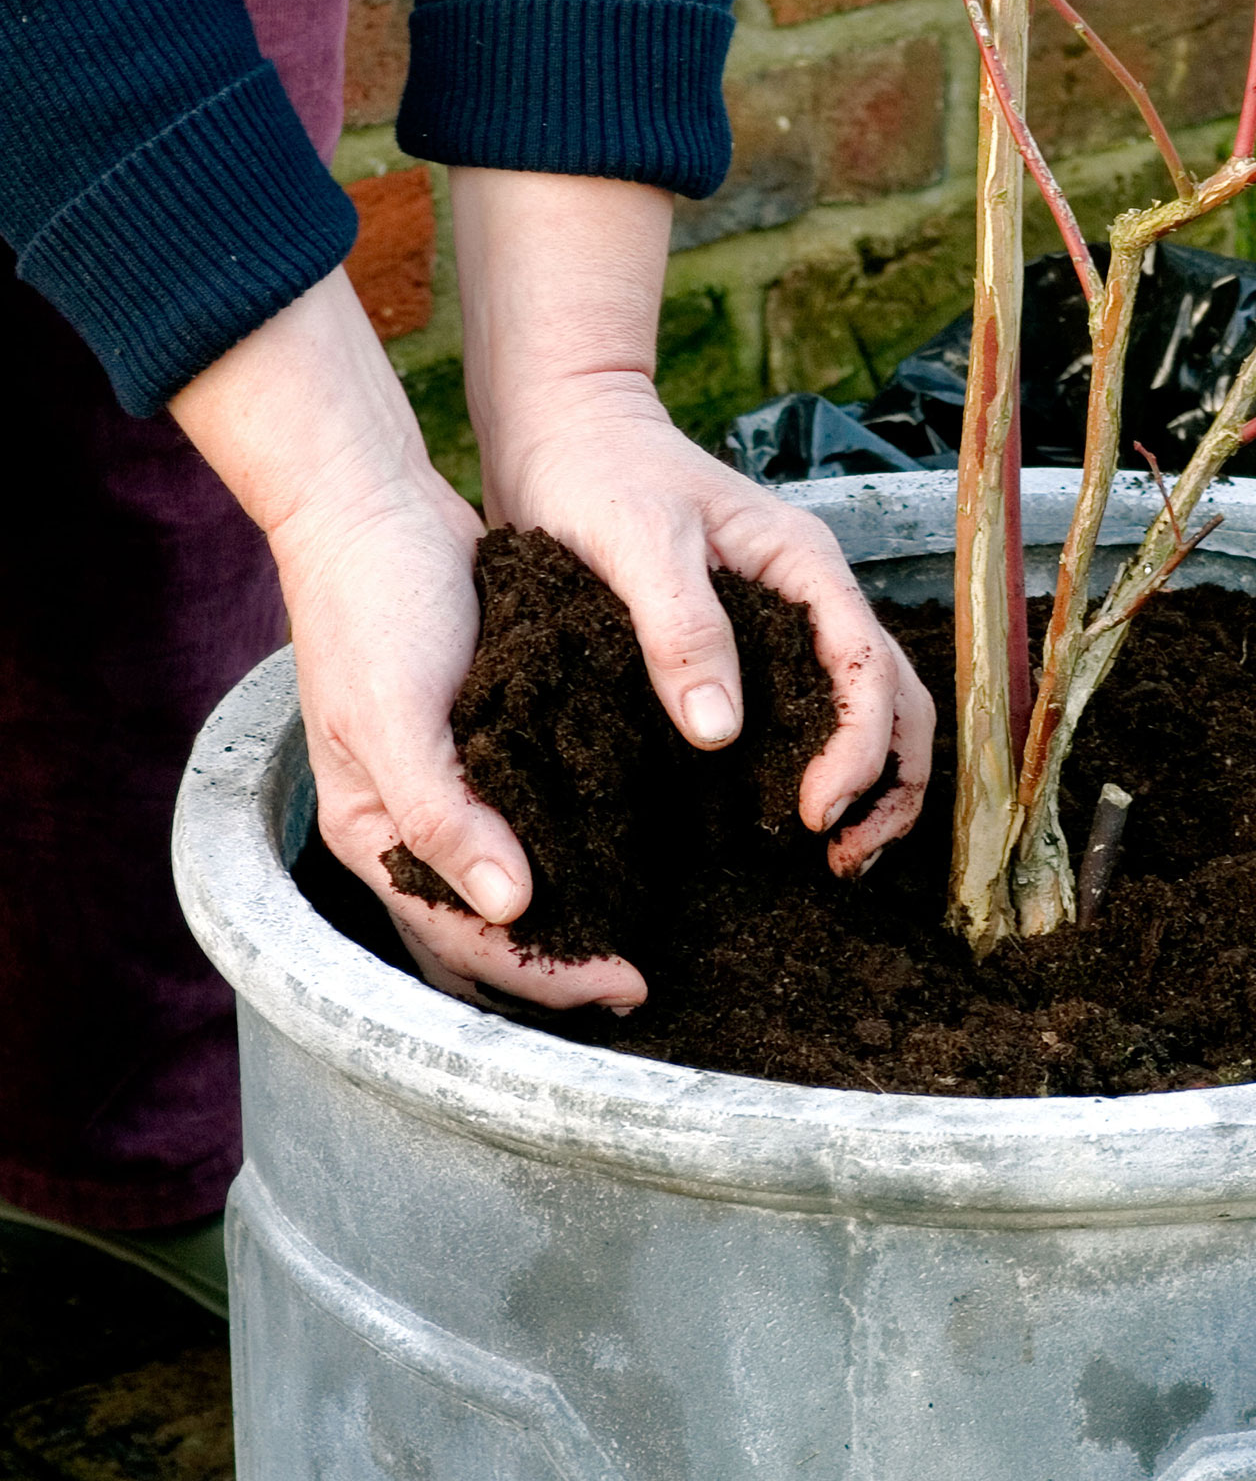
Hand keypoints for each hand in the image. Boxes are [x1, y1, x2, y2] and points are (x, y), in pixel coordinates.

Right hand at [172, 268, 645, 1011]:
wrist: (377, 505)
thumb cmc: (373, 605)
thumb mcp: (394, 713)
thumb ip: (441, 813)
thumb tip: (508, 908)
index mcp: (373, 834)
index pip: (461, 943)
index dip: (544, 976)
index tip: (628, 982)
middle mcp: (408, 823)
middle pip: (486, 933)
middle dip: (559, 966)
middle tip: (645, 979)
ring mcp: (449, 781)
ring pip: (513, 882)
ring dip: (572, 912)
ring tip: (650, 930)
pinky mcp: (489, 736)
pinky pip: (532, 813)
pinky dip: (575, 842)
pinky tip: (635, 847)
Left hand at [453, 168, 932, 879]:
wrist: (561, 430)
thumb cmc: (596, 473)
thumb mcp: (635, 543)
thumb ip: (681, 628)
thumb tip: (721, 731)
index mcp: (804, 564)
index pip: (867, 669)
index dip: (858, 750)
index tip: (813, 816)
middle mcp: (812, 594)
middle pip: (897, 696)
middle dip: (891, 784)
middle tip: (844, 860)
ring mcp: (786, 619)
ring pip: (868, 708)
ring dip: (871, 782)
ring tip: (836, 856)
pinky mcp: (749, 643)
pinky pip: (810, 710)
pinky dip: (822, 766)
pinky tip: (785, 818)